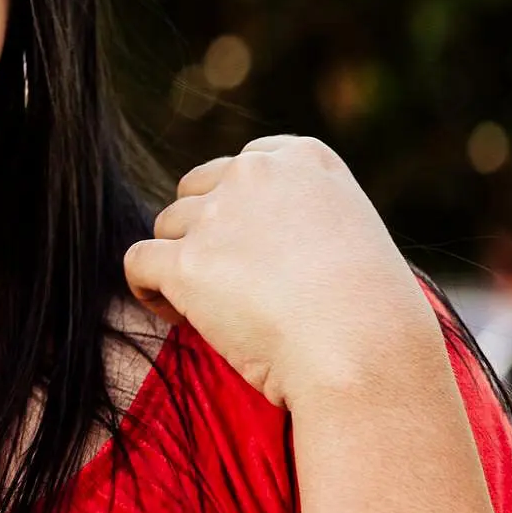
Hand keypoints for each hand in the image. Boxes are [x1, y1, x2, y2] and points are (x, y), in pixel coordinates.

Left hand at [122, 135, 439, 406]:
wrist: (364, 352)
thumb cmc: (373, 315)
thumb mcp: (352, 236)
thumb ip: (301, 218)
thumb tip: (254, 240)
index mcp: (306, 160)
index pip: (246, 163)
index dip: (238, 206)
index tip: (257, 249)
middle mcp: (257, 174)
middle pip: (197, 191)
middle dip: (203, 231)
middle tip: (233, 283)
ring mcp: (218, 215)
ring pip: (168, 226)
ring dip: (181, 262)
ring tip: (214, 309)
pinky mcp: (186, 262)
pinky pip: (138, 262)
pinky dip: (147, 289)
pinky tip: (179, 316)